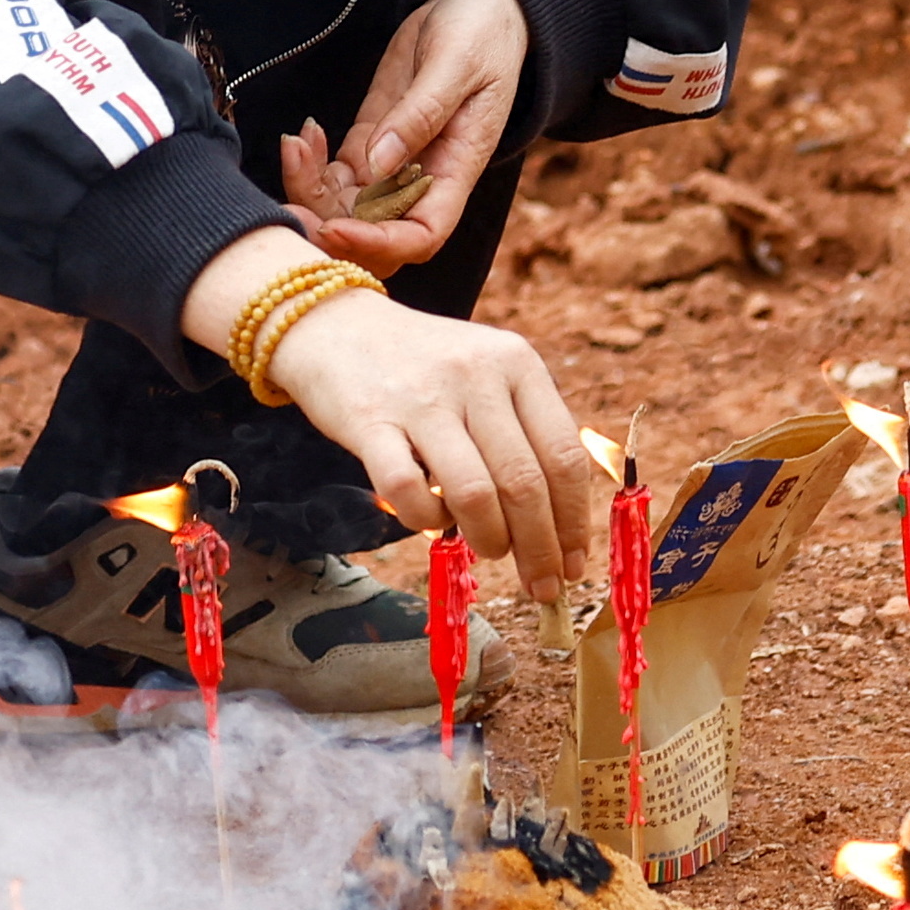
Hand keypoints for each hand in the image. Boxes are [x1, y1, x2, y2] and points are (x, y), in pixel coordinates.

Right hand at [179, 229, 597, 598]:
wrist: (335, 325)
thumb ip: (523, 428)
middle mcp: (476, 375)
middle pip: (525, 482)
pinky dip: (428, 519)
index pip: (563, 454)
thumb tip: (559, 521)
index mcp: (517, 362)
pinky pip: (409, 492)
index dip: (573, 519)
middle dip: (540, 547)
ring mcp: (422, 398)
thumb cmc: (425, 365)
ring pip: (475, 494)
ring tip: (490, 551)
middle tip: (542, 584)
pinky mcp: (370, 421)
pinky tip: (433, 516)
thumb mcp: (488, 372)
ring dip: (490, 539)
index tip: (574, 562)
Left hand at [278, 0, 526, 273]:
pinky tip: (304, 134)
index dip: (377, 243)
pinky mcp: (371, 142)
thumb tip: (379, 165)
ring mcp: (392, 165)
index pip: (420, 235)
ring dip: (310, 192)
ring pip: (343, 208)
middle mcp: (423, 180)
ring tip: (295, 146)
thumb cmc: (482, 32)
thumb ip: (421, 113)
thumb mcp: (457, 63)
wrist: (478, 5)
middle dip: (328, 230)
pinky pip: (333, 175)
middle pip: (373, 234)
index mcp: (456, 169)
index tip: (334, 226)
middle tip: (290, 204)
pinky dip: (310, 165)